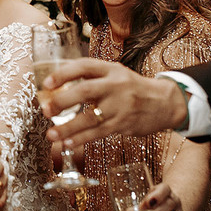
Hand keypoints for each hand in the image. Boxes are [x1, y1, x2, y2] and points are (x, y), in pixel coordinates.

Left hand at [41, 58, 185, 149]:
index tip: (46, 83)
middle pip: (85, 91)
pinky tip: (68, 143)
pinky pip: (99, 133)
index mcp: (111, 69)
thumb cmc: (132, 88)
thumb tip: (57, 85)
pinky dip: (82, 138)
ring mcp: (121, 106)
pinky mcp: (124, 124)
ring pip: (90, 118)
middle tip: (45, 110)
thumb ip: (92, 77)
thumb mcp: (116, 74)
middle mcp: (116, 85)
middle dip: (61, 101)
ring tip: (51, 134)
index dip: (63, 73)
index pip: (84, 66)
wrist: (165, 102)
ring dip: (67, 128)